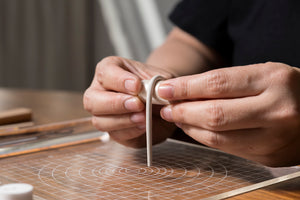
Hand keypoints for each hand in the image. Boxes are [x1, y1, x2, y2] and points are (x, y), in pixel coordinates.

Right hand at [83, 56, 175, 146]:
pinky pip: (115, 134)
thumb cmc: (155, 85)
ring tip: (144, 117)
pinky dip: (131, 131)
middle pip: (92, 100)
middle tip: (137, 104)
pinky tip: (144, 126)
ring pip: (100, 121)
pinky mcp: (112, 131)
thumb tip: (156, 91)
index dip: (119, 80)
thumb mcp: (158, 78)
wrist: (164, 102)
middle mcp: (99, 91)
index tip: (136, 85)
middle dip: (115, 103)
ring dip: (123, 120)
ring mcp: (103, 114)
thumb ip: (155, 83)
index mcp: (109, 70)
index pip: (105, 73)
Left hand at [158, 62, 299, 166]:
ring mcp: (274, 137)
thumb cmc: (284, 89)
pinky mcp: (268, 156)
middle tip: (165, 107)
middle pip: (214, 114)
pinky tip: (194, 129)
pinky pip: (226, 148)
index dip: (185, 88)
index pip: (217, 84)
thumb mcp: (260, 75)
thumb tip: (183, 92)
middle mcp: (277, 109)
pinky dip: (203, 138)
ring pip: (217, 136)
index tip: (165, 89)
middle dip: (182, 111)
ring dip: (188, 127)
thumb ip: (224, 84)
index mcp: (273, 80)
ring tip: (176, 117)